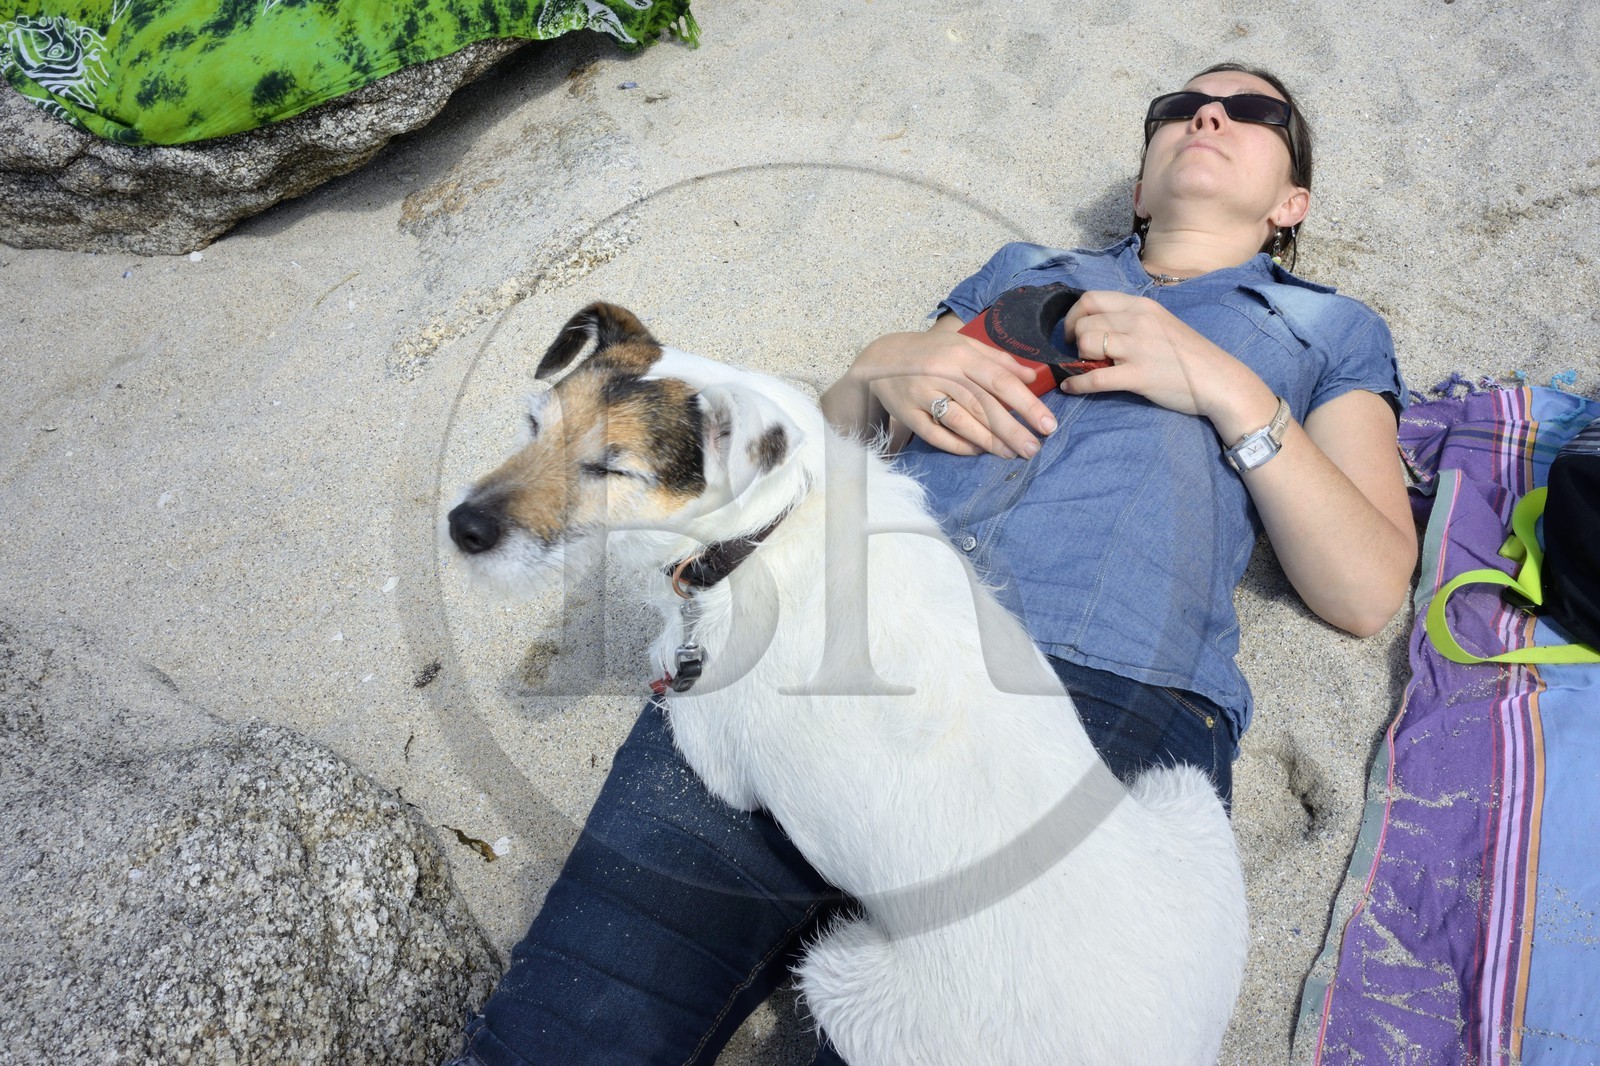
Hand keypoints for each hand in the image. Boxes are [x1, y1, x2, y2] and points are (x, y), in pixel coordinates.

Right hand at [839, 319, 1058, 457]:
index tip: (1048, 423)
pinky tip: (978, 451)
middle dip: (1012, 429)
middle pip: (983, 405)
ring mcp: (923, 394)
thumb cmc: (931, 353)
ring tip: (1012, 453)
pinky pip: (936, 435)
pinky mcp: (908, 414)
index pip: (1000, 380)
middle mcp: (943, 373)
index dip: (1027, 404)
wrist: (880, 360)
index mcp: (961, 355)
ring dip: (989, 441)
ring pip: (961, 422)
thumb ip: (999, 360)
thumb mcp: (964, 346)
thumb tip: (1033, 377)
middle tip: (1034, 448)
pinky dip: (958, 445)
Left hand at [1059, 291, 1248, 422]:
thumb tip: (1099, 327)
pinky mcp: (1138, 375)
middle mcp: (1138, 321)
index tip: (1073, 331)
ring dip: (1078, 358)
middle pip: (1084, 322)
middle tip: (1079, 353)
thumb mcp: (1160, 323)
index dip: (1074, 315)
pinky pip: (1095, 378)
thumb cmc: (1190, 355)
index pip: (1091, 298)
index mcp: (1141, 306)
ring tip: (1085, 367)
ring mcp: (1138, 348)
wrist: (1219, 380)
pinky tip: (1070, 388)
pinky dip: (1076, 384)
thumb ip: (1132, 320)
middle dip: (1074, 339)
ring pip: (1086, 344)